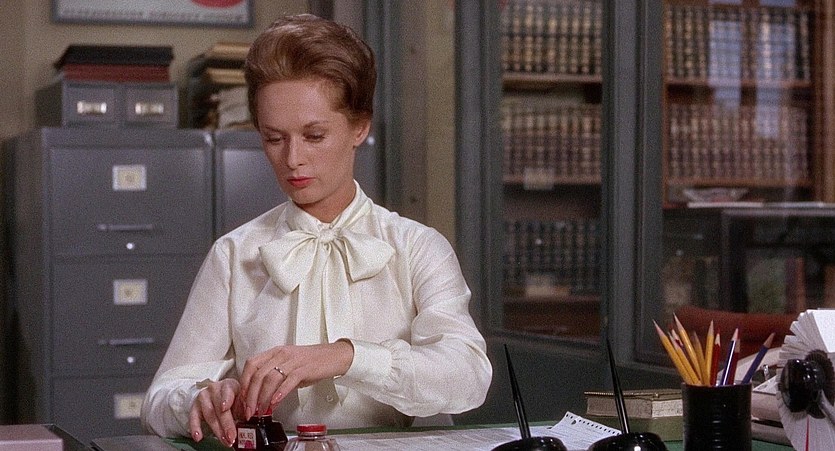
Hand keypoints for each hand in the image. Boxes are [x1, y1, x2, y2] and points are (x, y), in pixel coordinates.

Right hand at [189, 378, 242, 446]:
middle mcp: (214, 389)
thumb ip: (244, 406)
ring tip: (224, 440)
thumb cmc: (232, 397)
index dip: (226, 400)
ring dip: (217, 430)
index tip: (225, 408)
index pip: (227, 392)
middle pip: (219, 408)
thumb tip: (248, 416)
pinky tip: (198, 436)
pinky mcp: (195, 407)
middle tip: (231, 436)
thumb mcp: (240, 398)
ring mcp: (203, 398)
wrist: (216, 393)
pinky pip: (193, 418)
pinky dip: (195, 428)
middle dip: (226, 424)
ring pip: (209, 415)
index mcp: (229, 385)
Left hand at [239, 340, 353, 418]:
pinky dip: (280, 393)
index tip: (243, 399)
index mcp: (275, 352)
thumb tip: (261, 396)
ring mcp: (293, 361)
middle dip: (251, 395)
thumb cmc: (312, 362)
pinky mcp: (305, 368)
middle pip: (258, 374)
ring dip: (263, 398)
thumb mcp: (289, 366)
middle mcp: (282, 354)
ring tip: (262, 410)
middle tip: (249, 410)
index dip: (244, 382)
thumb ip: (275, 378)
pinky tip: (275, 402)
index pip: (252, 364)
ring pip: (270, 378)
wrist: (334, 356)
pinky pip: (288, 381)